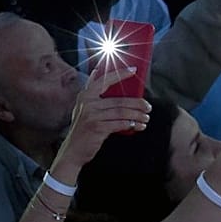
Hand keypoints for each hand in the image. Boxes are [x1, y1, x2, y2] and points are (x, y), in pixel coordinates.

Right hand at [50, 65, 152, 183]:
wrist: (72, 151)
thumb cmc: (82, 129)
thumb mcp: (83, 109)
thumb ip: (93, 94)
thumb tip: (105, 78)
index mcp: (85, 95)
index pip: (105, 80)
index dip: (120, 74)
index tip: (133, 70)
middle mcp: (87, 103)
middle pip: (119, 100)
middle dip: (138, 103)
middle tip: (147, 107)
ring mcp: (91, 115)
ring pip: (122, 112)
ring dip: (137, 115)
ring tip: (145, 118)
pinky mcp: (97, 127)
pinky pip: (119, 123)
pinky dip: (131, 124)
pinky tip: (138, 126)